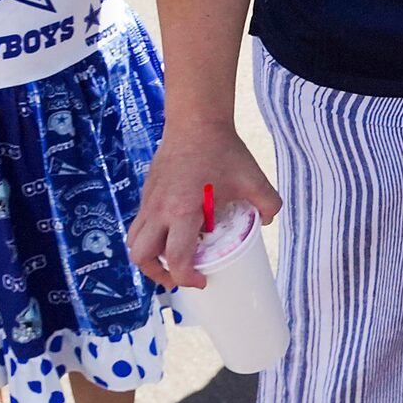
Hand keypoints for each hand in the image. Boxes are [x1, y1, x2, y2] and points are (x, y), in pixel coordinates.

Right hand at [130, 125, 280, 288]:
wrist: (195, 122)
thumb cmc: (222, 150)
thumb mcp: (254, 178)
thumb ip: (268, 203)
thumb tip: (268, 222)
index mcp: (184, 210)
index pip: (176, 257)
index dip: (186, 277)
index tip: (201, 281)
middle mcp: (160, 210)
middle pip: (141, 256)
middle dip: (158, 274)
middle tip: (178, 276)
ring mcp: (149, 201)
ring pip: (134, 241)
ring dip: (148, 257)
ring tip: (170, 261)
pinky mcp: (146, 193)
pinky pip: (140, 224)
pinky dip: (150, 237)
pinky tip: (172, 233)